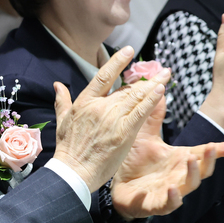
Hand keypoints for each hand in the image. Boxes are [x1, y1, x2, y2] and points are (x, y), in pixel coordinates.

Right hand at [53, 46, 165, 190]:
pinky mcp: (124, 132)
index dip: (117, 62)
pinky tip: (161, 90)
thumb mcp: (61, 121)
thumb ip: (62, 101)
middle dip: (147, 78)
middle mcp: (100, 107)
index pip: (104, 76)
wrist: (73, 171)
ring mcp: (113, 119)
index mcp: (85, 102)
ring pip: (136, 97)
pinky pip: (141, 112)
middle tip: (162, 69)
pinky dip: (151, 100)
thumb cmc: (67, 149)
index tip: (129, 51)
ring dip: (154, 85)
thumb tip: (57, 85)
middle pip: (127, 88)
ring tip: (166, 75)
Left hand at [112, 97, 223, 217]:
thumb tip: (160, 88)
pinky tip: (172, 190)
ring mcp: (168, 191)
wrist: (116, 186)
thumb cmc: (135, 162)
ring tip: (190, 161)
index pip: (202, 153)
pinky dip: (171, 199)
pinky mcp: (154, 204)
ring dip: (192, 175)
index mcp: (179, 159)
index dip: (218, 150)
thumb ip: (153, 116)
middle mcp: (178, 175)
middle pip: (202, 170)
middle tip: (210, 147)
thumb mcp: (144, 136)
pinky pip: (167, 204)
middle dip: (208, 160)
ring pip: (188, 186)